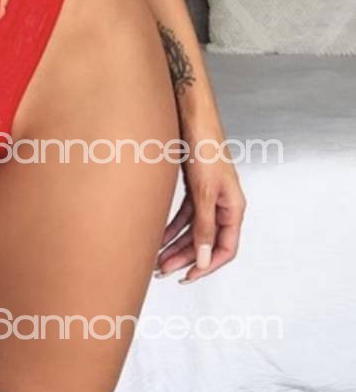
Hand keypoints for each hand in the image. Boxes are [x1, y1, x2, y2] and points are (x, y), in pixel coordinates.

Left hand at [154, 139, 245, 282]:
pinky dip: (173, 226)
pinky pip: (186, 214)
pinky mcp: (195, 186)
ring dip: (177, 244)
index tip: (188, 277)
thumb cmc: (204, 145)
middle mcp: (223, 203)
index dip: (208, 265)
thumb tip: (204, 258)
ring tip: (158, 259)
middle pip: (207, 241)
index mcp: (234, 206)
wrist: (191, 114)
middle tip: (164, 270)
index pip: (226, 248)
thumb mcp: (204, 191)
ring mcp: (209, 195)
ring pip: (194, 229)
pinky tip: (160, 236)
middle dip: (186, 257)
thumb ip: (204, 226)